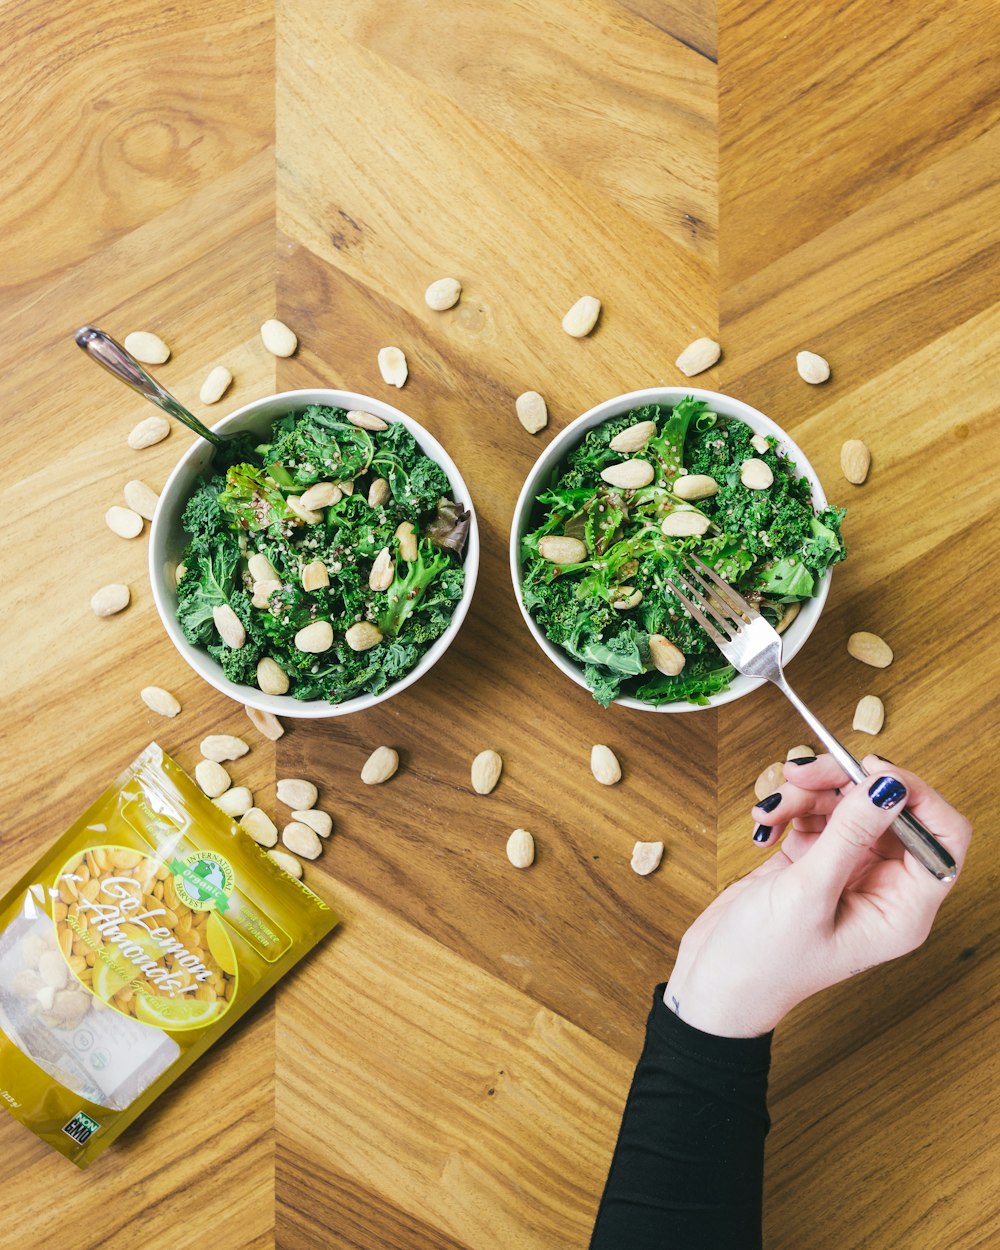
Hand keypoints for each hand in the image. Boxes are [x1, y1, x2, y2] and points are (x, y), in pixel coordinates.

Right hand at [663, 754, 971, 1037]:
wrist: (712, 982)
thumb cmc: (764, 962)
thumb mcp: (808, 894)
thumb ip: (850, 834)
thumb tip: (888, 786)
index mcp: (901, 909)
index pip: (941, 837)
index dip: (915, 797)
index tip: (872, 772)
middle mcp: (881, 887)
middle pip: (886, 810)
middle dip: (842, 785)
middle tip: (804, 773)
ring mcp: (846, 872)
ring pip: (845, 804)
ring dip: (806, 795)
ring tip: (771, 809)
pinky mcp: (813, 861)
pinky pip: (813, 814)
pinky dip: (788, 810)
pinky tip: (764, 827)